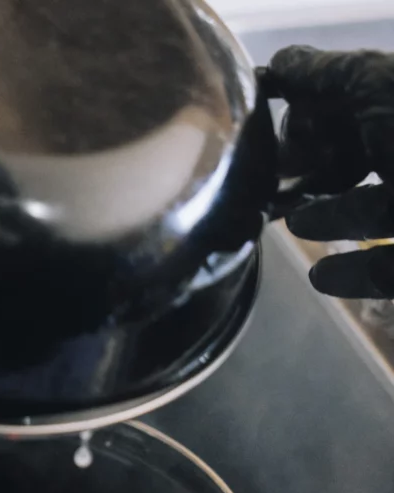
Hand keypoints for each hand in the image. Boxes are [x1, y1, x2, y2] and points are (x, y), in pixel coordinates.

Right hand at [261, 47, 393, 298]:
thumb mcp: (377, 86)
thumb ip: (327, 76)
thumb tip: (277, 65)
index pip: (351, 98)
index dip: (308, 112)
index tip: (264, 133)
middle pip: (361, 154)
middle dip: (314, 167)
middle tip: (270, 184)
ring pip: (375, 211)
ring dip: (329, 215)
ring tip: (292, 223)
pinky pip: (391, 268)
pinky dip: (356, 274)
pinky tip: (322, 276)